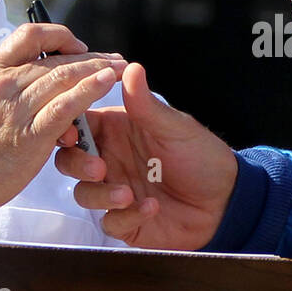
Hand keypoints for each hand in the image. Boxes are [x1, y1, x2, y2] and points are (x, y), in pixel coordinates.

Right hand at [0, 23, 123, 224]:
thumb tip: (32, 78)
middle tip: (115, 59)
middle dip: (91, 56)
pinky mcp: (30, 135)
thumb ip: (6, 88)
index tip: (77, 46)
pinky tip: (107, 82)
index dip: (59, 36)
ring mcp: (17, 108)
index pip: (29, 36)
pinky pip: (66, 105)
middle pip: (56, 58)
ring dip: (99, 69)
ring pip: (65, 76)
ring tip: (122, 69)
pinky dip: (90, 89)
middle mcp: (4, 83)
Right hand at [54, 62, 238, 248]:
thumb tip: (132, 69)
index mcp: (116, 132)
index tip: (68, 132)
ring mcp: (115, 190)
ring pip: (83, 194)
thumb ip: (146, 105)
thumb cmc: (202, 157)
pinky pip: (110, 222)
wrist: (226, 200)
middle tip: (100, 168)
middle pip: (69, 160)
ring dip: (101, 195)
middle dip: (77, 164)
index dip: (66, 128)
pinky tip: (151, 207)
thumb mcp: (175, 128)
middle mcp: (111, 160)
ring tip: (128, 194)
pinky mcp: (125, 220)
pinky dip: (127, 216)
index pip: (77, 124)